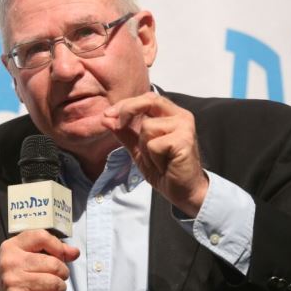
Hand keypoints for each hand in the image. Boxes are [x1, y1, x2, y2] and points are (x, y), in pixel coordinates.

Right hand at [0, 229, 79, 290]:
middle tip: (58, 277)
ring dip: (61, 289)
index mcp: (12, 246)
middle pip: (53, 264)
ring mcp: (13, 282)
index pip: (42, 237)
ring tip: (55, 290)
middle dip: (63, 273)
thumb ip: (53, 249)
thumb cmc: (19, 275)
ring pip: (54, 284)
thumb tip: (74, 252)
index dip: (58, 247)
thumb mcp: (29, 254)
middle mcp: (10, 263)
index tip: (63, 257)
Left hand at [101, 92, 208, 217]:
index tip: (107, 115)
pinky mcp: (184, 140)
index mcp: (171, 114)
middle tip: (116, 125)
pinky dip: (153, 159)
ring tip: (157, 160)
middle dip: (127, 111)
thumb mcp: (139, 149)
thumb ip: (125, 133)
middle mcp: (181, 116)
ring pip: (147, 127)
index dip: (126, 104)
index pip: (147, 98)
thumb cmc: (164, 170)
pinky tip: (164, 166)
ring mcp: (184, 126)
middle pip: (148, 101)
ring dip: (145, 149)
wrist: (183, 191)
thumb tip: (106, 119)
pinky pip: (154, 145)